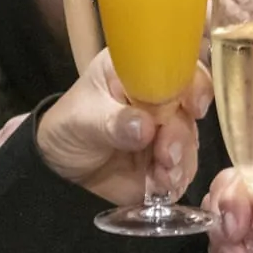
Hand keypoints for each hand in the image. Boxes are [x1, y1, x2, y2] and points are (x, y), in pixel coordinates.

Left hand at [35, 50, 209, 209]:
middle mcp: (157, 98)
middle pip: (188, 108)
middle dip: (181, 134)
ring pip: (190, 140)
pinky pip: (184, 168)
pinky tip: (160, 185)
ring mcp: (164, 130)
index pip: (176, 68)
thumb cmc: (66, 130)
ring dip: (181, 160)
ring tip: (161, 174)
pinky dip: (176, 178)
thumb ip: (111, 122)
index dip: (192, 84)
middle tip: (165, 154)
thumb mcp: (81, 120)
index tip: (193, 106)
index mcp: (136, 73)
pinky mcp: (165, 161)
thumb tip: (145, 127)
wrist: (58, 172)